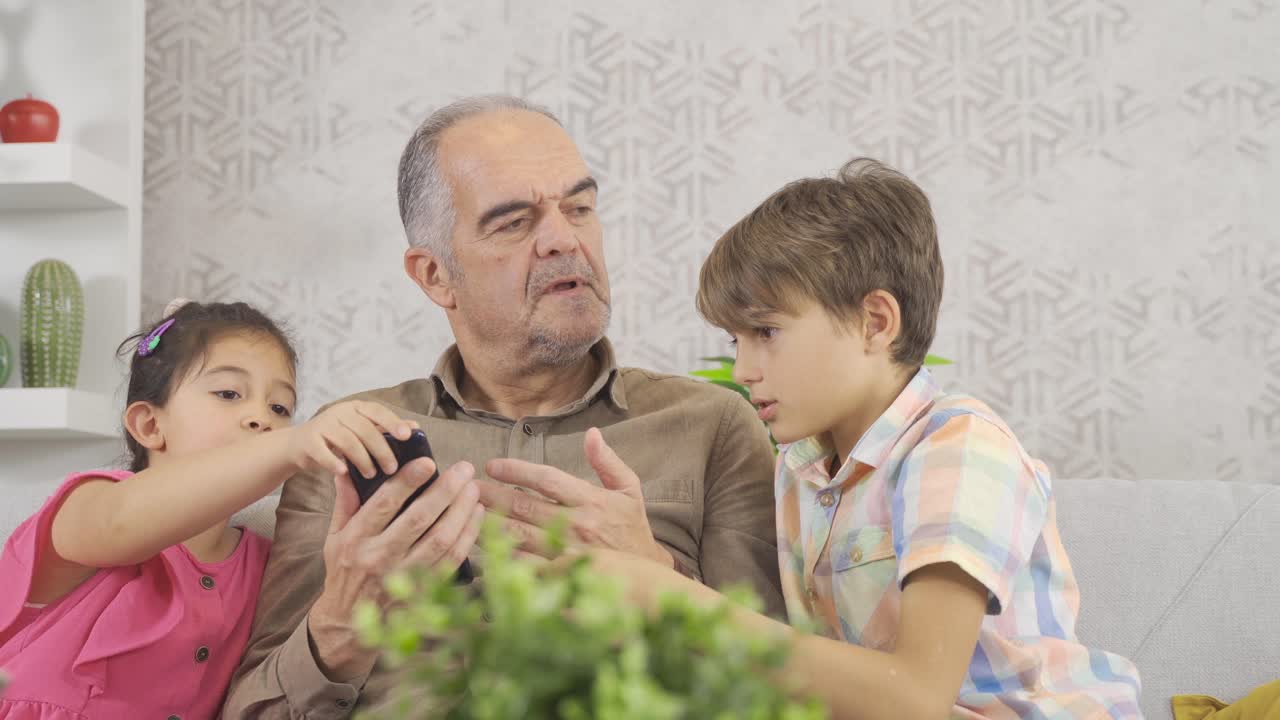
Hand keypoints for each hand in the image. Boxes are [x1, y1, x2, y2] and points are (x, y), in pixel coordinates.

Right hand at [285, 400, 417, 477]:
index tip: (407, 436)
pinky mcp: (308, 441)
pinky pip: (323, 452)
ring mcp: (323, 425)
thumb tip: (415, 428)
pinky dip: (334, 462)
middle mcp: (339, 412)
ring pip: (347, 441)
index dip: (392, 422)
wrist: (299, 444)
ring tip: (371, 475)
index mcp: (356, 407)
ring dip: (362, 460)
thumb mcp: (362, 430)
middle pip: (365, 429)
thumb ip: (386, 429)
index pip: (377, 411)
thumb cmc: (338, 438)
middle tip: (392, 469)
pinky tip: (344, 472)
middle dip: (381, 450)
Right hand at [307, 457, 482, 680]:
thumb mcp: (334, 536)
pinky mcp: (422, 592)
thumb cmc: (343, 572)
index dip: (407, 481)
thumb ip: (346, 501)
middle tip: (465, 469)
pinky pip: (451, 561)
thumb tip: (349, 468)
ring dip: (462, 512)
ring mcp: (402, 577)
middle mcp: (379, 557)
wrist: (346, 625)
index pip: (384, 504)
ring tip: (474, 489)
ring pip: (440, 540)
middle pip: (418, 519)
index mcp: (355, 539)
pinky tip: (477, 516)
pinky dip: (468, 537)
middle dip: (445, 491)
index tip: (427, 461)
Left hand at [480, 427, 673, 566]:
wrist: (645, 576)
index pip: (546, 479)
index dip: (516, 470)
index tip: (492, 465)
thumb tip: (592, 433)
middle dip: (491, 494)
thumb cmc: (632, 528)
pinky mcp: (560, 577)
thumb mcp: (629, 489)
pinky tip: (482, 547)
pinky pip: (522, 566)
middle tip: (467, 486)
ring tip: (467, 512)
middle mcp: (576, 525)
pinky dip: (501, 556)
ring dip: (489, 523)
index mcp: (591, 500)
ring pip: (517, 536)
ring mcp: (566, 553)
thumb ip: (608, 461)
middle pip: (523, 506)